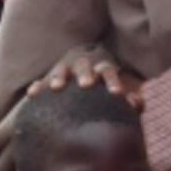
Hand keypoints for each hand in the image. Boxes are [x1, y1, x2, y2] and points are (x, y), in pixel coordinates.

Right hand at [29, 50, 143, 108]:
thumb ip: (130, 99)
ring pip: (61, 69)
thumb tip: (138, 104)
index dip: (113, 82)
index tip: (117, 94)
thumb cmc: (105, 94)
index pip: (109, 72)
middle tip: (87, 84)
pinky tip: (32, 94)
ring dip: (60, 76)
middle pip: (84, 66)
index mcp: (102, 70)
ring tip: (56, 87)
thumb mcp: (118, 94)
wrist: (83, 84)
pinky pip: (41, 81)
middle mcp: (83, 67)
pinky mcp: (48, 79)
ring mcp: (64, 70)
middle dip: (86, 74)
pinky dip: (37, 86)